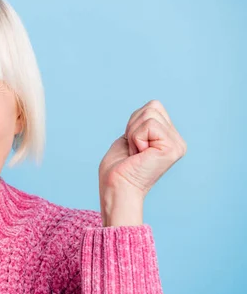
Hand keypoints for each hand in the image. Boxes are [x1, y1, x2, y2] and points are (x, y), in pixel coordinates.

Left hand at [98, 100, 186, 226]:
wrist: (116, 188)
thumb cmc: (118, 168)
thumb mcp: (131, 138)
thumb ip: (143, 123)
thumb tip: (154, 105)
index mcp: (169, 138)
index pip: (153, 107)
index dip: (134, 123)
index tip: (132, 145)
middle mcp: (177, 141)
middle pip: (153, 106)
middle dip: (134, 126)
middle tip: (134, 150)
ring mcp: (177, 145)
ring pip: (150, 114)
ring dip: (134, 133)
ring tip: (136, 153)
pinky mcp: (172, 148)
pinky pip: (149, 125)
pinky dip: (136, 138)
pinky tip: (139, 155)